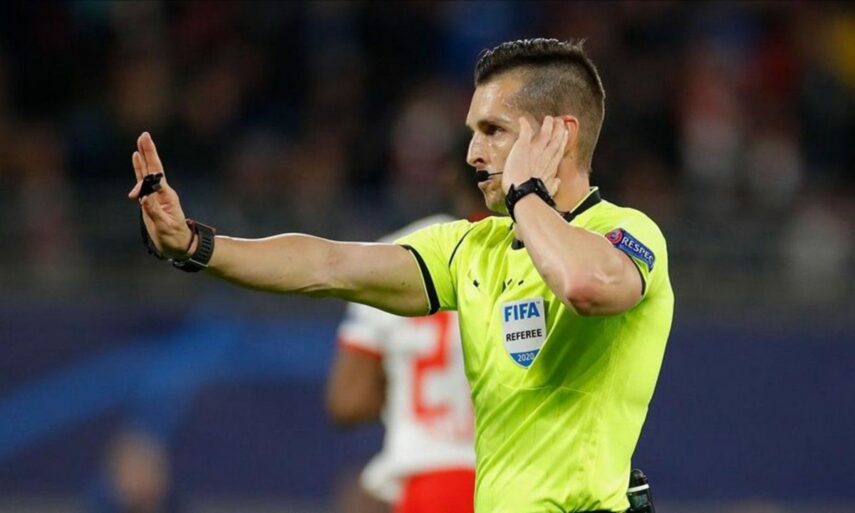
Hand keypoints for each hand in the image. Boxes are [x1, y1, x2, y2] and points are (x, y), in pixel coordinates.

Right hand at [127, 132, 193, 258]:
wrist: (179, 246)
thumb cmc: (173, 238)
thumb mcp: (164, 226)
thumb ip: (154, 211)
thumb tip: (144, 197)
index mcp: (166, 196)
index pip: (156, 173)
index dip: (150, 157)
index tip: (143, 144)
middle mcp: (162, 192)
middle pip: (153, 168)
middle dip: (147, 152)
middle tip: (144, 135)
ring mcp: (156, 195)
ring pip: (147, 174)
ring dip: (143, 159)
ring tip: (138, 145)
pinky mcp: (151, 200)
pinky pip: (143, 182)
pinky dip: (139, 170)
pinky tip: (136, 161)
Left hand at [501, 115, 567, 195]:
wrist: (523, 191)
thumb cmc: (535, 195)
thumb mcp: (548, 190)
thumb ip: (553, 185)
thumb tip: (558, 182)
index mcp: (551, 167)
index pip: (558, 152)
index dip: (562, 142)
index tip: (565, 135)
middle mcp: (546, 156)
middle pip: (555, 140)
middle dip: (559, 130)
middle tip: (561, 122)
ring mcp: (535, 150)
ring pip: (545, 134)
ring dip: (547, 125)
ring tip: (549, 119)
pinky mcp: (523, 146)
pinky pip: (525, 132)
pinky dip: (524, 125)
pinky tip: (523, 120)